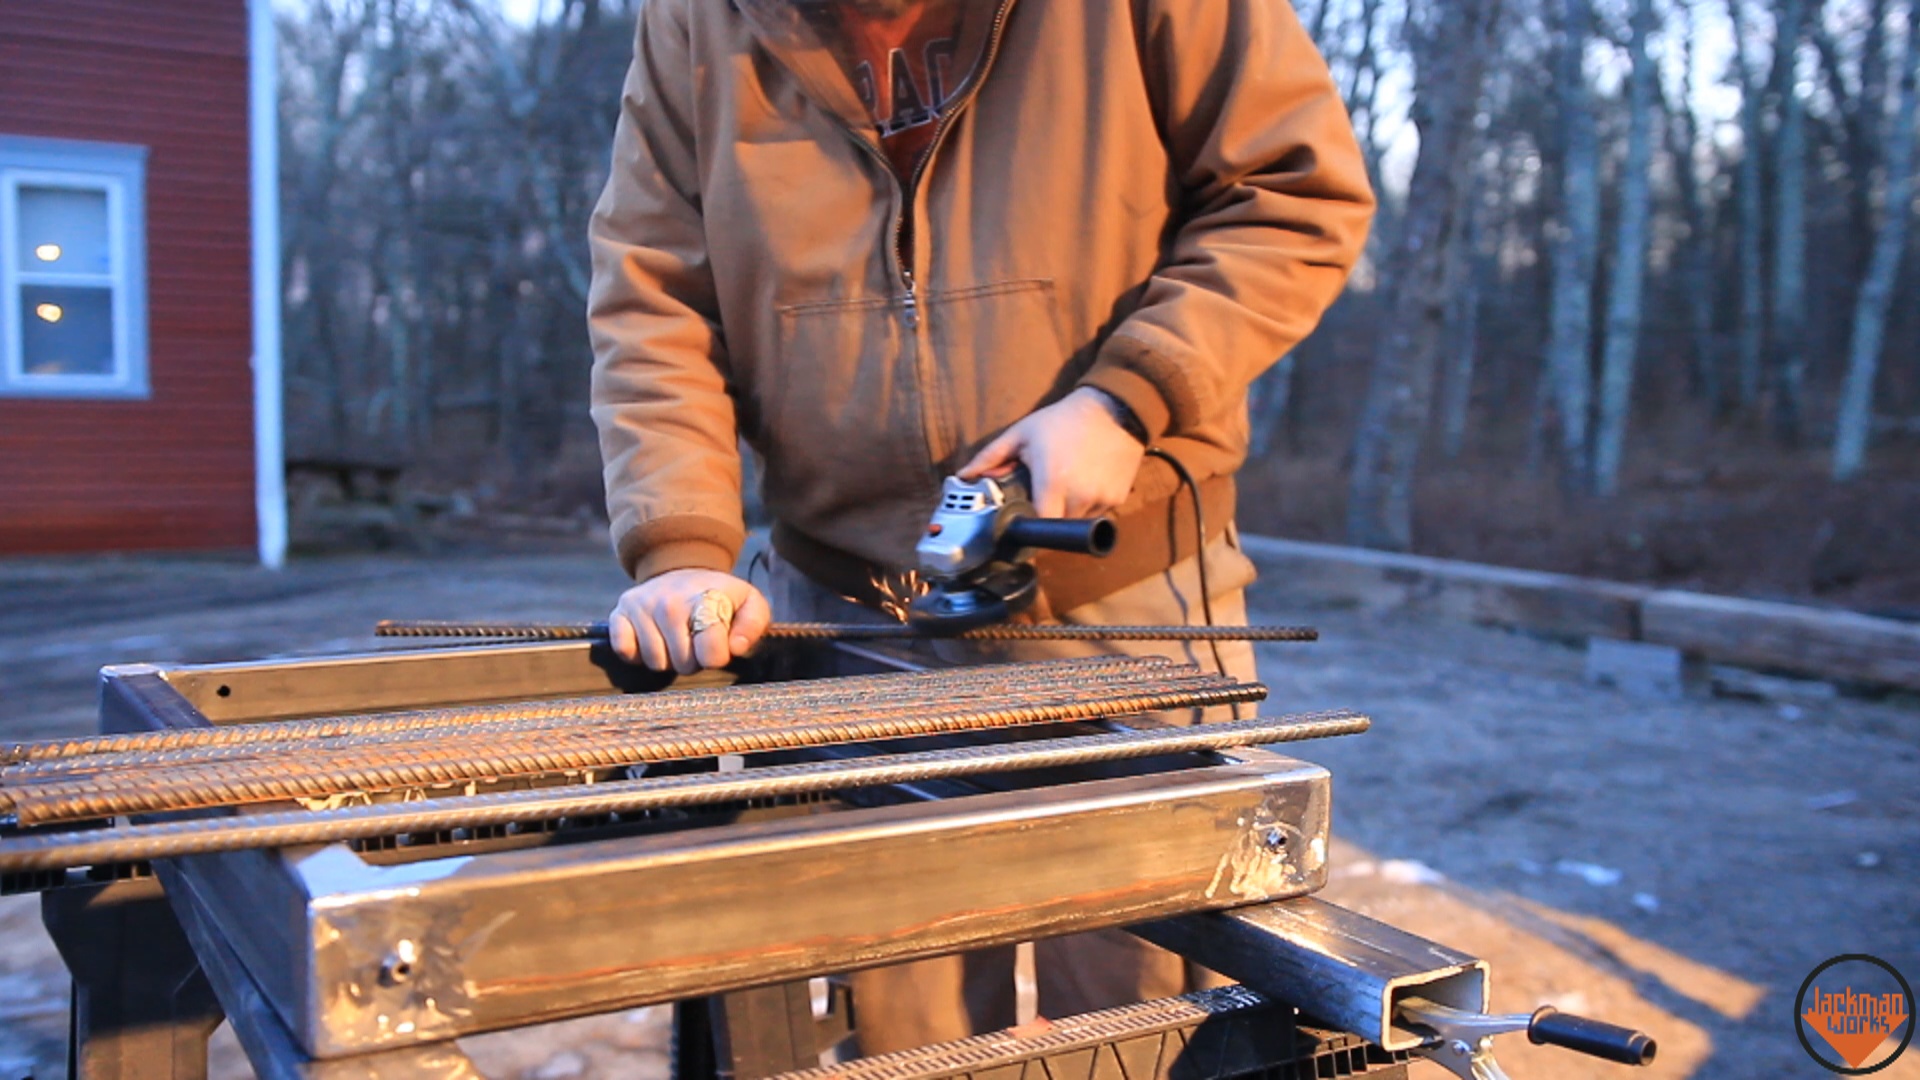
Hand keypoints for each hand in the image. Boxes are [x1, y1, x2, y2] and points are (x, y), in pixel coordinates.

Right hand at [607, 570, 771, 673]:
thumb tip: (736, 647)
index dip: (717, 656)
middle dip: (693, 660)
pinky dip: (637, 654)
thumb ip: (753, 624)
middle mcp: (669, 603)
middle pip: (683, 663)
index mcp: (703, 599)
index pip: (711, 653)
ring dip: (668, 659)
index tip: (718, 645)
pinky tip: (652, 640)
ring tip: (676, 640)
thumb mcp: (748, 603)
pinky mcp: (619, 613)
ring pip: (655, 662)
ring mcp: (641, 607)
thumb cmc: (718, 597)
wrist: (681, 572)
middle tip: (696, 642)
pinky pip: (625, 652)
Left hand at [958, 388, 1145, 517]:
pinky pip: (1097, 514)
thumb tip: (963, 476)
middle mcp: (1079, 497)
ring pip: (1078, 522)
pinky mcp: (1117, 499)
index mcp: (1052, 483)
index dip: (1028, 527)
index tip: (1022, 521)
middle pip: (1057, 527)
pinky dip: (1088, 505)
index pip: (1037, 527)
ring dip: (1068, 512)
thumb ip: (990, 457)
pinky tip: (1086, 482)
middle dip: (1047, 516)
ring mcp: (1101, 500)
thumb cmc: (1063, 420)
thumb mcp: (1022, 434)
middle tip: (1043, 496)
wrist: (1114, 409)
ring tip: (1066, 485)